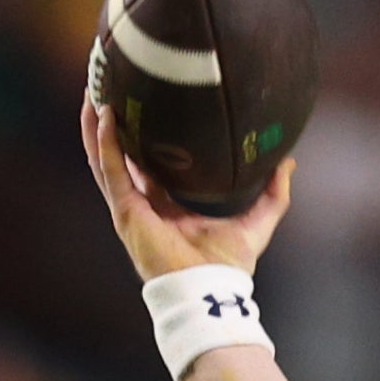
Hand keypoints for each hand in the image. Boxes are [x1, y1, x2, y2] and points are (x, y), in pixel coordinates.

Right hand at [80, 93, 294, 278]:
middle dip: (107, 126)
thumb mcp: (257, 222)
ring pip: (103, 161)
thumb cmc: (227, 267)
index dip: (139, 140)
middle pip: (116, 158)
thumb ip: (273, 195)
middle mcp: (141, 208)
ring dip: (93, 128)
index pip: (145, 167)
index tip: (140, 109)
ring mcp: (130, 210)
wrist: (210, 291)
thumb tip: (289, 163)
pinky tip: (104, 115)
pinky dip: (105, 143)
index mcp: (165, 209)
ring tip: (91, 90)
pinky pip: (111, 170)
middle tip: (106, 88)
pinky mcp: (126, 213)